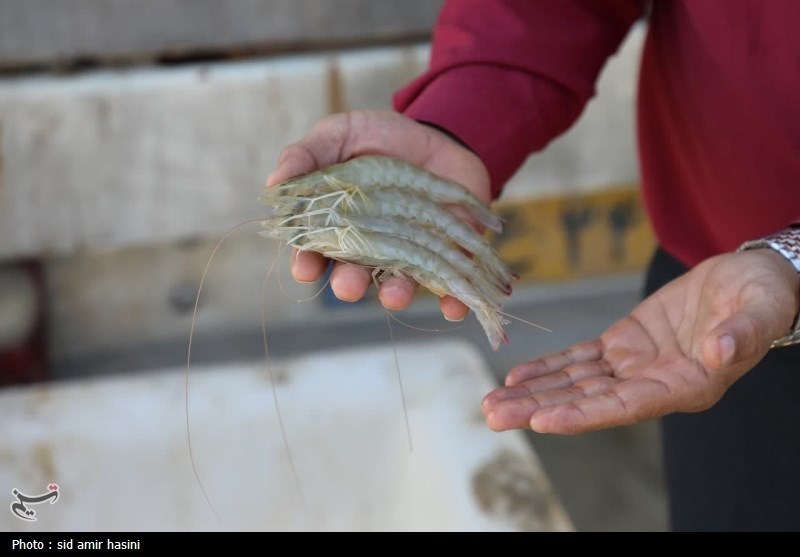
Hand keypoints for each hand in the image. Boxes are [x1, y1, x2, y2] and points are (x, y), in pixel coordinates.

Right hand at [266, 110, 489, 319]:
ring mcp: (408, 253)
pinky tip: (452, 308)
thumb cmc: (378, 138)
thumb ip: (306, 155)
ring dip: (394, 294)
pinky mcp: (447, 253)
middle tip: (348, 286)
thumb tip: (274, 184)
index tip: (304, 268)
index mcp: (336, 225)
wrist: (437, 133)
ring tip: (393, 295)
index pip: (314, 251)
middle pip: (354, 275)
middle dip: (349, 284)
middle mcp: (370, 248)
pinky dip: (451, 301)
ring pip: (397, 284)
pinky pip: (449, 285)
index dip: (307, 262)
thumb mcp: (339, 134)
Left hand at [482, 249, 799, 433]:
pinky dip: (549, 367)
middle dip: (540, 409)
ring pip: (575, 383)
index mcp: (686, 385)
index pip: (626, 406)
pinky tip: (518, 375)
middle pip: (588, 401)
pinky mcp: (623, 343)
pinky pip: (579, 359)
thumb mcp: (761, 310)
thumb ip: (742, 334)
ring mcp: (635, 365)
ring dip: (534, 392)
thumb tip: (720, 353)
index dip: (584, 414)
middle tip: (493, 415)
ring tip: (492, 402)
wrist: (751, 280)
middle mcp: (653, 383)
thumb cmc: (763, 296)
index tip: (543, 420)